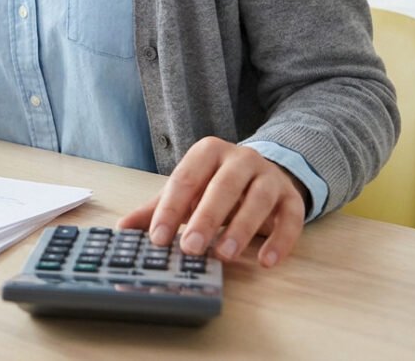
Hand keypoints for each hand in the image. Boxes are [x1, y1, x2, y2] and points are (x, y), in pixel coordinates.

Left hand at [117, 137, 307, 266]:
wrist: (263, 174)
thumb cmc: (216, 185)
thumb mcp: (188, 191)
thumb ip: (158, 208)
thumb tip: (122, 229)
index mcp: (208, 152)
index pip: (185, 179)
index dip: (170, 209)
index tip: (158, 238)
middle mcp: (241, 158)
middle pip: (224, 186)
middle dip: (206, 217)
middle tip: (191, 248)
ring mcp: (270, 176)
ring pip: (258, 200)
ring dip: (241, 229)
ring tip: (225, 255)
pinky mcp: (292, 197)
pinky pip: (291, 217)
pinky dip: (280, 240)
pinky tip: (266, 261)